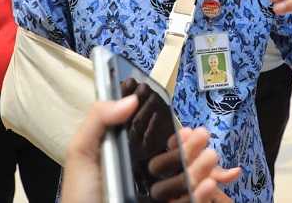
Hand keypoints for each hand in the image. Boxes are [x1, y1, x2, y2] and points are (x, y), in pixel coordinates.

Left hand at [61, 97, 236, 202]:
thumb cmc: (81, 194)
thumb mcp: (82, 153)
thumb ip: (99, 120)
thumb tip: (130, 98)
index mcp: (130, 159)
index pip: (159, 144)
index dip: (175, 135)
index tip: (186, 128)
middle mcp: (147, 178)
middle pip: (177, 160)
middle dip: (193, 148)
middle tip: (203, 135)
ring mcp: (157, 197)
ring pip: (186, 180)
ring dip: (201, 167)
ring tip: (210, 156)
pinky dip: (199, 194)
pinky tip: (208, 185)